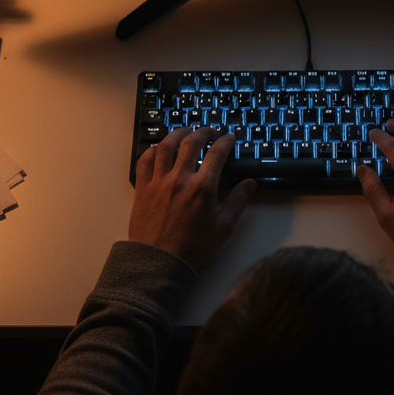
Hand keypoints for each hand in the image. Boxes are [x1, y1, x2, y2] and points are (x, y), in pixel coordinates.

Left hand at [129, 127, 254, 270]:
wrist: (159, 263)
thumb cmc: (193, 248)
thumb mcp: (223, 228)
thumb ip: (238, 202)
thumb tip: (250, 184)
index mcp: (203, 188)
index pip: (217, 153)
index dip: (225, 141)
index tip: (229, 138)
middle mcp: (180, 179)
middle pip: (192, 142)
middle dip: (204, 131)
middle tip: (210, 131)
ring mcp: (159, 182)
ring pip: (167, 145)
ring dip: (178, 133)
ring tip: (186, 131)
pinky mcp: (143, 188)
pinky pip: (146, 160)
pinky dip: (154, 149)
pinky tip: (161, 149)